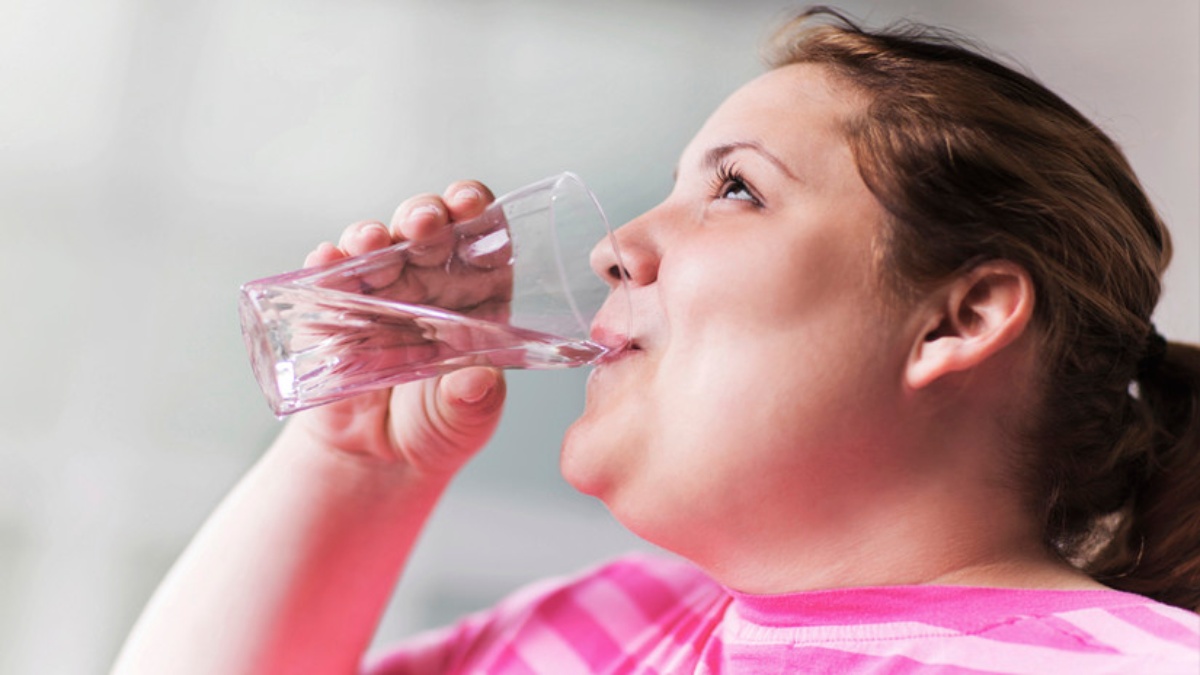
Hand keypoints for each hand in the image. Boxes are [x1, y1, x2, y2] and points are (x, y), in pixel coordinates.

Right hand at [287, 181, 507, 476]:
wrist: (379, 457)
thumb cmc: (438, 427)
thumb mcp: (465, 421)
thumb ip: (473, 403)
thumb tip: (478, 383)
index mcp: (479, 291)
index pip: (485, 235)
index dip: (479, 211)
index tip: (471, 207)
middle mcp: (431, 279)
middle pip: (428, 226)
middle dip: (423, 213)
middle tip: (422, 222)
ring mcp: (382, 289)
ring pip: (377, 244)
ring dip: (373, 235)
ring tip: (372, 243)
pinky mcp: (336, 307)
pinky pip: (329, 277)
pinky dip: (326, 264)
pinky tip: (327, 260)